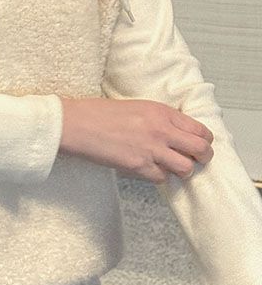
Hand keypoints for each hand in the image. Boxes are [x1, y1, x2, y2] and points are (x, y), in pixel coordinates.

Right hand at [58, 97, 213, 183]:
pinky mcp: (138, 166)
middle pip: (200, 149)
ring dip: (183, 170)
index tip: (201, 145)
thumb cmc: (101, 114)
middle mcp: (161, 130)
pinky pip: (162, 178)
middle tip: (198, 160)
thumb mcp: (138, 107)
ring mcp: (151, 150)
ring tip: (174, 168)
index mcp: (162, 112)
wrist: (79, 124)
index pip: (199, 129)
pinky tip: (151, 170)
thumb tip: (176, 133)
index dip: (205, 140)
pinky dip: (159, 177)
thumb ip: (161, 119)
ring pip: (185, 168)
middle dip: (203, 158)